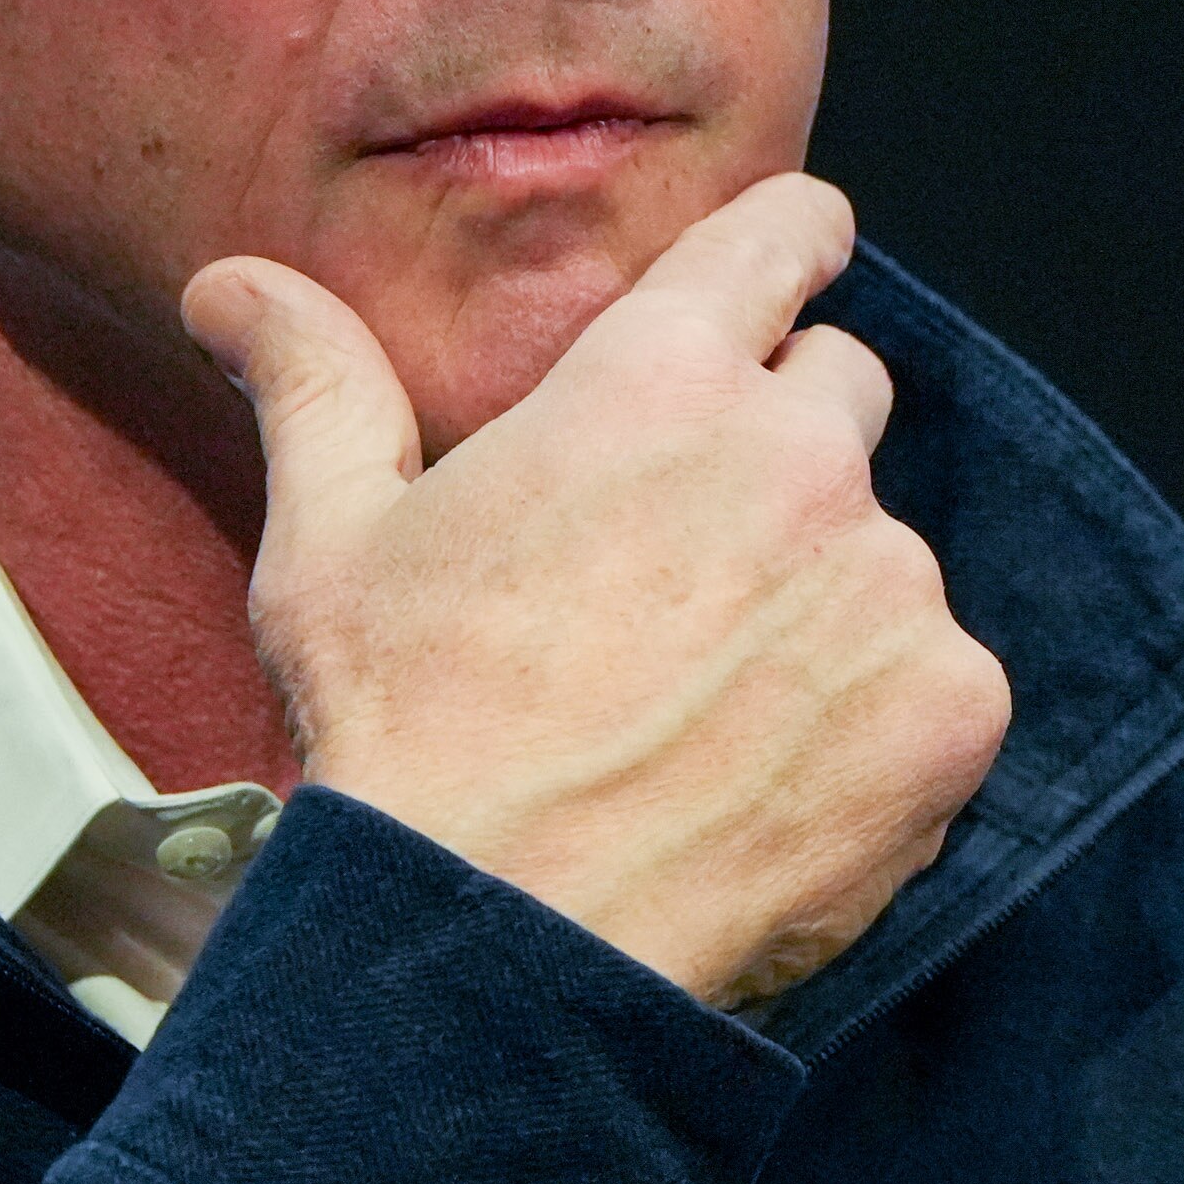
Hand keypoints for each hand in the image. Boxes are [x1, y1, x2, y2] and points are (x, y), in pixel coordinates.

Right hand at [180, 174, 1009, 1009]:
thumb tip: (232, 284)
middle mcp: (798, 452)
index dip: (791, 242)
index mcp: (658, 378)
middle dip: (783, 446)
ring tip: (707, 708)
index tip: (799, 258)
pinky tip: (772, 780)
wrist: (497, 945)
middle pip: (839, 391)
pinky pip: (937, 679)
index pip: (779, 237)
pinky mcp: (951, 703)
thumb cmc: (405, 735)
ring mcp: (890, 580)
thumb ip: (318, 386)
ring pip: (884, 551)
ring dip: (824, 600)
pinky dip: (876, 721)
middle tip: (687, 562)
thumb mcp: (333, 543)